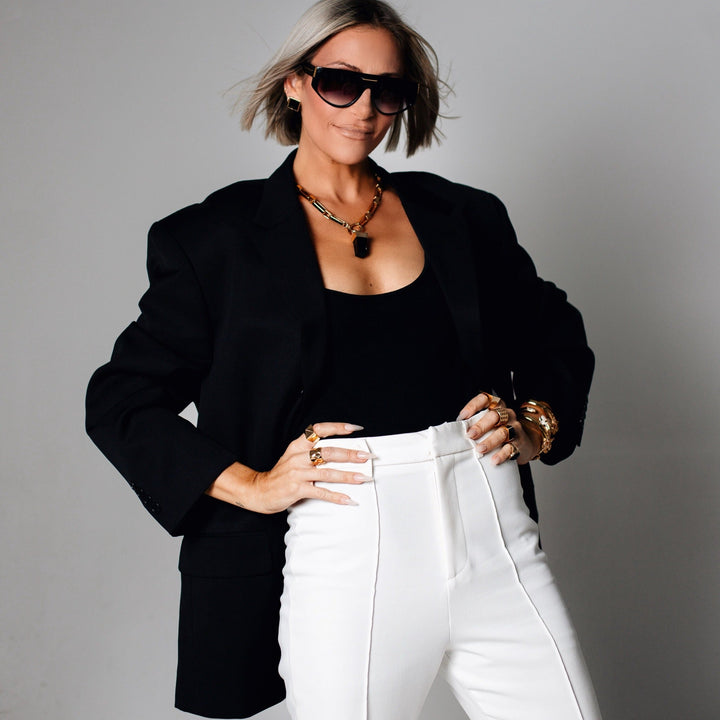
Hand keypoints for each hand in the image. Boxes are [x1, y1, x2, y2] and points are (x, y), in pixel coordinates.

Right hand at [211, 422, 372, 513]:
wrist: (258, 490)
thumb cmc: (281, 474)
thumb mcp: (294, 457)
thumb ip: (313, 453)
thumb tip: (342, 452)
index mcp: (298, 446)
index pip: (318, 430)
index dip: (337, 427)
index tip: (354, 429)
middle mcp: (298, 457)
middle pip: (328, 452)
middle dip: (350, 454)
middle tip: (366, 456)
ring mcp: (297, 473)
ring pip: (327, 472)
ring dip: (348, 476)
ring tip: (363, 477)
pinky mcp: (296, 489)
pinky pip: (320, 492)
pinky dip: (336, 496)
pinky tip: (348, 499)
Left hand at [458, 392, 541, 465]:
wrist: (525, 442)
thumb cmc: (500, 431)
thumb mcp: (490, 423)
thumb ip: (476, 423)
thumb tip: (456, 430)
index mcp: (497, 406)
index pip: (486, 399)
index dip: (473, 406)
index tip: (463, 416)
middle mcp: (507, 414)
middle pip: (495, 415)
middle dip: (481, 425)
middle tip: (470, 435)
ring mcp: (515, 428)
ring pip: (503, 432)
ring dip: (490, 441)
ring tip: (479, 449)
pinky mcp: (520, 443)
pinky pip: (511, 448)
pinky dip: (501, 454)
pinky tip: (494, 460)